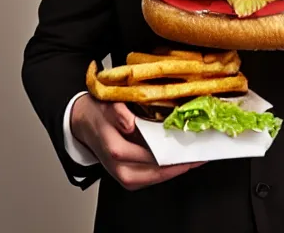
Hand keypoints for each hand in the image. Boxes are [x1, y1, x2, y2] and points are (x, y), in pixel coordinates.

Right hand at [70, 94, 204, 190]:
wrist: (84, 123)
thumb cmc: (99, 112)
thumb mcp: (107, 105)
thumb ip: (117, 113)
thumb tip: (129, 123)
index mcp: (114, 148)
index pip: (145, 156)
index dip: (168, 154)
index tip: (187, 146)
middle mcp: (119, 167)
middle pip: (154, 171)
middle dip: (179, 162)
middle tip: (199, 153)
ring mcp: (124, 174)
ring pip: (155, 177)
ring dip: (177, 168)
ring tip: (197, 158)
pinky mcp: (129, 177)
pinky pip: (152, 177)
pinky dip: (169, 170)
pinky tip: (184, 161)